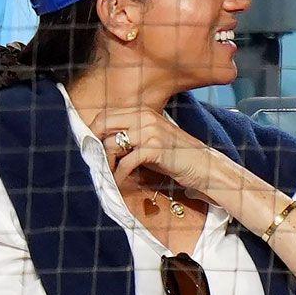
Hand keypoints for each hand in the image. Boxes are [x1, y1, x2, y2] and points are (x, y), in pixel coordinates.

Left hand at [92, 107, 230, 189]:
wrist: (205, 167)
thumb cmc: (177, 157)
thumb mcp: (152, 140)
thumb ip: (131, 137)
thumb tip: (102, 144)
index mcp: (143, 112)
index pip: (106, 115)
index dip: (93, 131)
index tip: (90, 148)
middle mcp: (145, 117)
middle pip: (103, 124)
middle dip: (93, 144)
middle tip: (93, 162)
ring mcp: (150, 131)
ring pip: (112, 144)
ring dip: (106, 163)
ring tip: (107, 175)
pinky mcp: (155, 148)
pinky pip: (126, 162)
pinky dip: (119, 175)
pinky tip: (120, 182)